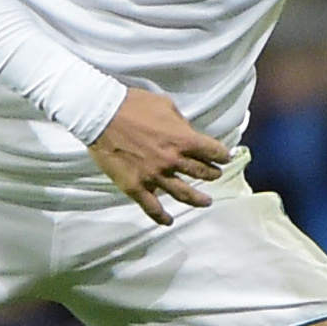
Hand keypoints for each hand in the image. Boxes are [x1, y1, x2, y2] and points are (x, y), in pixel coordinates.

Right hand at [88, 88, 227, 224]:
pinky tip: (169, 221)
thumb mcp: (165, 104)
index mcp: (183, 139)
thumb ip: (180, 122)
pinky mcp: (136, 187)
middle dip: (212, 174)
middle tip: (215, 175)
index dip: (222, 155)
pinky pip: (152, 208)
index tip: (225, 157)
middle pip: (201, 173)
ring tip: (206, 202)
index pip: (212, 151)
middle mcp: (172, 161)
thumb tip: (187, 132)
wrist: (101, 116)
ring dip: (198, 199)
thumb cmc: (132, 104)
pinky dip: (162, 217)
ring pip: (183, 194)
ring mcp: (154, 176)